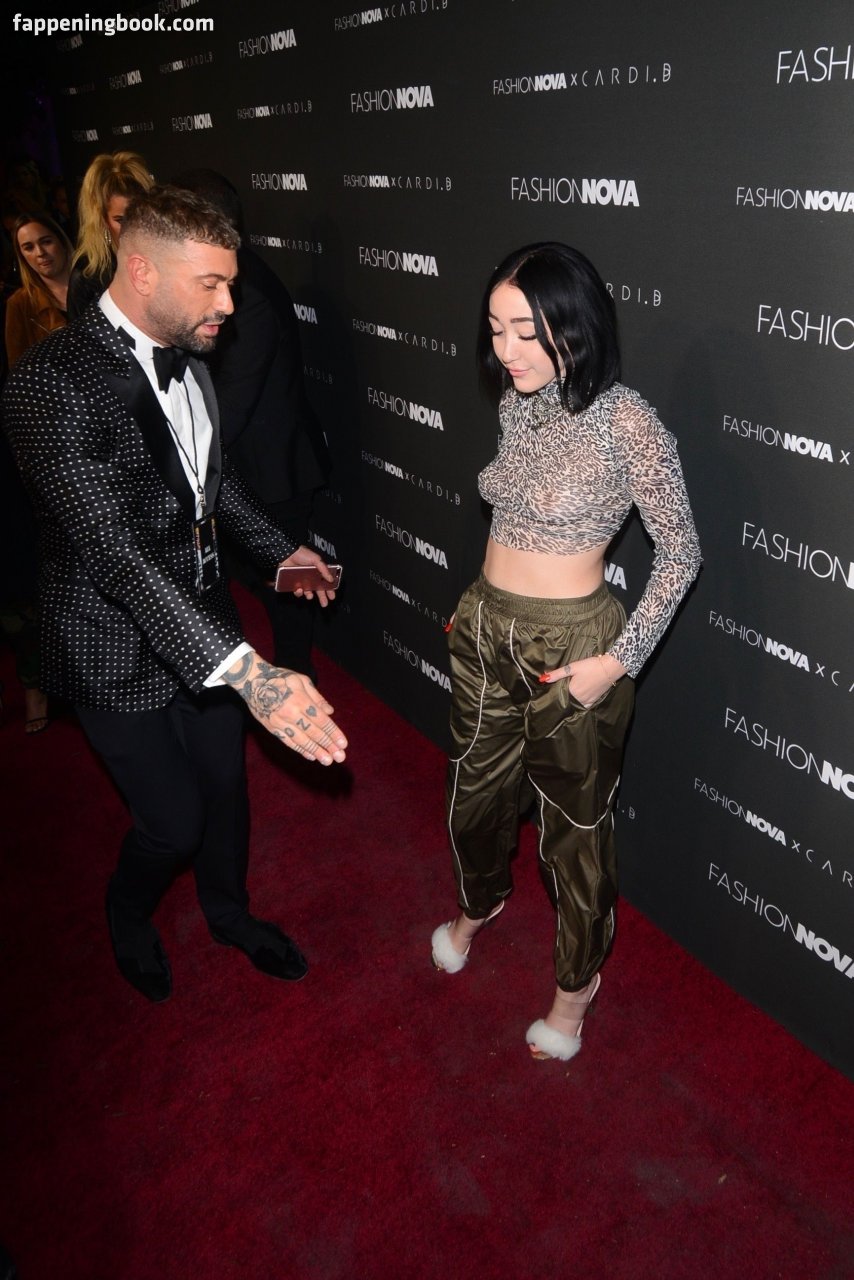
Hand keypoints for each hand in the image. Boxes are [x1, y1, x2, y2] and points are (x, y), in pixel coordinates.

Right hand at [223, 651, 347, 764]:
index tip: (343, 743)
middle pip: (313, 732)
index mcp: (300, 700)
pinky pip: (288, 742)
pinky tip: (311, 756)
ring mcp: (280, 722)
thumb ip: (317, 697)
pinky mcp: (272, 728)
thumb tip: (330, 712)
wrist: (252, 681)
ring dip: (316, 751)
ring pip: (301, 740)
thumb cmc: (280, 678)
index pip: (321, 720)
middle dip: (328, 746)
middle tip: (340, 757)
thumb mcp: (301, 680)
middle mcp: (291, 713)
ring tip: (327, 761)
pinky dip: (300, 750)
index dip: (333, 733)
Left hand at [278, 546, 336, 605]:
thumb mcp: (316, 559)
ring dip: (310, 596)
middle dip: (322, 597)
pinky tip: (300, 590)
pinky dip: (299, 593)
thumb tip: (331, 580)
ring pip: (308, 592)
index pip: (325, 582)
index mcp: (318, 572)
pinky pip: (297, 591)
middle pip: (318, 590)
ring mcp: (302, 581)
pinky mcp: (294, 583)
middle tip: (325, 604)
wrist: (286, 553)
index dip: (329, 590)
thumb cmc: (302, 554)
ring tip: (310, 596)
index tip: (332, 597)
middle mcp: (311, 577)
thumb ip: (324, 569)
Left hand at [538, 654, 624, 707]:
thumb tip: (543, 679)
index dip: (555, 691)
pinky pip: (584, 706)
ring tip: (570, 692)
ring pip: (575, 703)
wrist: (610, 668)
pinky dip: (580, 703)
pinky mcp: (594, 700)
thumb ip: (557, 674)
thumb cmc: (590, 666)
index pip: (559, 695)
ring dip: (571, 700)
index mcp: (571, 691)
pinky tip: (578, 698)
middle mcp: (579, 699)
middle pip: (567, 700)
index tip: (553, 688)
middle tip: (562, 689)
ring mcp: (587, 701)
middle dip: (563, 696)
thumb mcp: (572, 667)